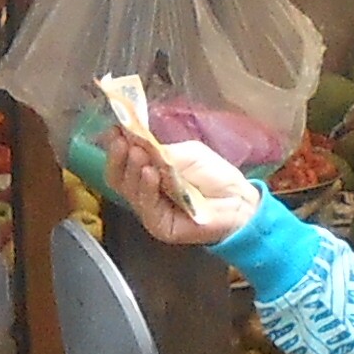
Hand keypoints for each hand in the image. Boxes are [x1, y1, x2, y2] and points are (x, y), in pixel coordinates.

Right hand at [107, 125, 256, 251]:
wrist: (238, 201)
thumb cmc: (214, 175)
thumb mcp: (186, 154)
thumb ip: (162, 151)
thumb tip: (136, 142)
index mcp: (148, 170)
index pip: (124, 160)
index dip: (116, 145)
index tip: (114, 129)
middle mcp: (144, 190)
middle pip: (118, 177)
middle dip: (117, 157)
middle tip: (122, 141)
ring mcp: (149, 209)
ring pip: (128, 190)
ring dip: (131, 169)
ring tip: (137, 153)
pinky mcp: (158, 225)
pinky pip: (146, 206)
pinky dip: (146, 188)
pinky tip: (150, 173)